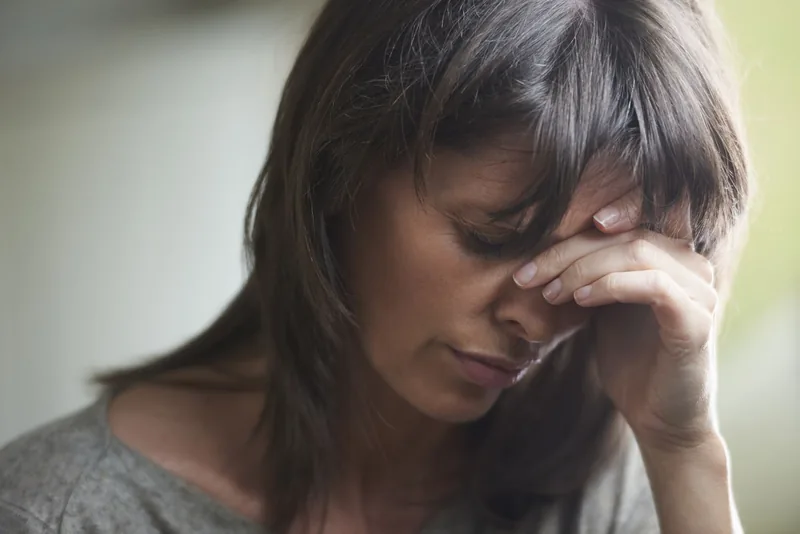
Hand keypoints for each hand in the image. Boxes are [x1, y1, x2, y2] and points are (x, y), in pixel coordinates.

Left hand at [514, 190, 719, 450]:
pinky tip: (580, 299)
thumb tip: (543, 247)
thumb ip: (590, 272)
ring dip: (583, 269)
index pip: (624, 223)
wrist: (657, 417)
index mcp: (669, 256)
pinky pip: (654, 285)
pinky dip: (611, 285)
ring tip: (550, 292)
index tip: (538, 244)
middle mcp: (691, 265)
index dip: (580, 227)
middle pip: (625, 235)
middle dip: (568, 252)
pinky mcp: (696, 321)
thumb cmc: (629, 359)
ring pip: (637, 253)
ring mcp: (698, 292)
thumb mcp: (602, 305)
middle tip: (528, 275)